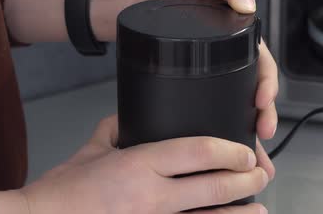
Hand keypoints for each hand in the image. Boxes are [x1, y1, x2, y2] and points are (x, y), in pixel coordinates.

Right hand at [21, 116, 268, 213]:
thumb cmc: (62, 194)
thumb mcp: (90, 151)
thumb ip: (114, 130)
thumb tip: (131, 117)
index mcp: (138, 165)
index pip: (198, 151)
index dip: (230, 151)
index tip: (245, 151)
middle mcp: (151, 196)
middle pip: (214, 186)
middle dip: (246, 180)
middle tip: (260, 174)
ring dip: (239, 212)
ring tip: (259, 207)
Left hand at [90, 0, 278, 178]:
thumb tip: (248, 2)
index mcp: (234, 25)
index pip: (261, 58)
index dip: (267, 82)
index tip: (262, 102)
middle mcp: (222, 45)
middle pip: (250, 84)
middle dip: (260, 112)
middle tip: (260, 134)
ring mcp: (201, 61)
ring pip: (230, 96)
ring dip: (242, 122)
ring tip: (245, 144)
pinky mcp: (181, 73)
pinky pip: (203, 99)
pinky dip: (212, 120)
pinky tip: (215, 137)